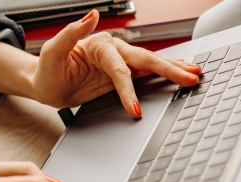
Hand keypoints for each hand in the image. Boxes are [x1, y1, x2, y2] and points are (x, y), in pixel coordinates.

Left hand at [32, 9, 201, 116]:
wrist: (46, 84)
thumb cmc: (47, 70)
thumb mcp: (52, 51)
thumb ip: (71, 33)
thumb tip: (92, 15)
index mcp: (100, 44)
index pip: (119, 69)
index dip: (128, 89)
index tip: (135, 108)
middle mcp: (113, 51)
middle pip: (144, 60)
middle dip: (169, 70)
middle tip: (190, 78)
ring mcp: (118, 63)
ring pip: (150, 64)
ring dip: (173, 68)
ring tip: (195, 73)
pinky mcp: (120, 75)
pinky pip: (145, 75)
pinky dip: (164, 75)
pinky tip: (179, 75)